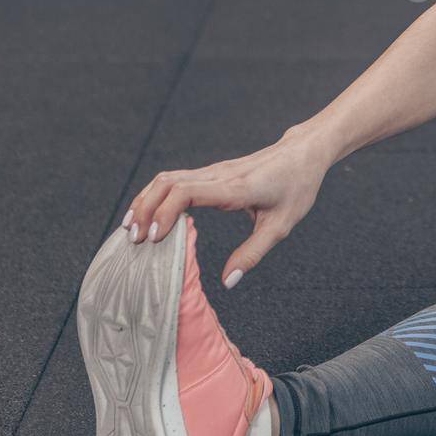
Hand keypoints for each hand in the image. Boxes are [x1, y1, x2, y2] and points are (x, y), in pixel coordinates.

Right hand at [120, 129, 331, 287]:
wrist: (303, 153)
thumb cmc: (297, 187)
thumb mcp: (282, 225)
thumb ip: (253, 253)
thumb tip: (228, 282)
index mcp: (236, 187)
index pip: (187, 191)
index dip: (165, 212)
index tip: (154, 238)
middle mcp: (219, 174)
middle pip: (168, 183)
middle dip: (145, 210)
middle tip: (133, 241)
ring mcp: (214, 170)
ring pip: (167, 178)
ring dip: (146, 201)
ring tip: (132, 229)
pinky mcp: (213, 172)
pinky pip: (176, 180)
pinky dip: (156, 196)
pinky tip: (150, 215)